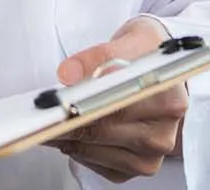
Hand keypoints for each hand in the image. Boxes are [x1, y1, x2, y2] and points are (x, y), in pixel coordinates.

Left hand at [46, 18, 187, 182]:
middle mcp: (165, 132)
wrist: (158, 69)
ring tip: (49, 124)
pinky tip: (70, 137)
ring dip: (69, 139)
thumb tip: (69, 74)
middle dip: (68, 123)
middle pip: (105, 131)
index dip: (84, 107)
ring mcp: (154, 154)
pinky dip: (81, 152)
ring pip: (99, 152)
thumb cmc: (145, 55)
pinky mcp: (140, 166)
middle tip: (40, 115)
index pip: (118, 106)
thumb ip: (97, 56)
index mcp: (169, 99)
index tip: (57, 107)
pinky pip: (102, 166)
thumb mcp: (126, 42)